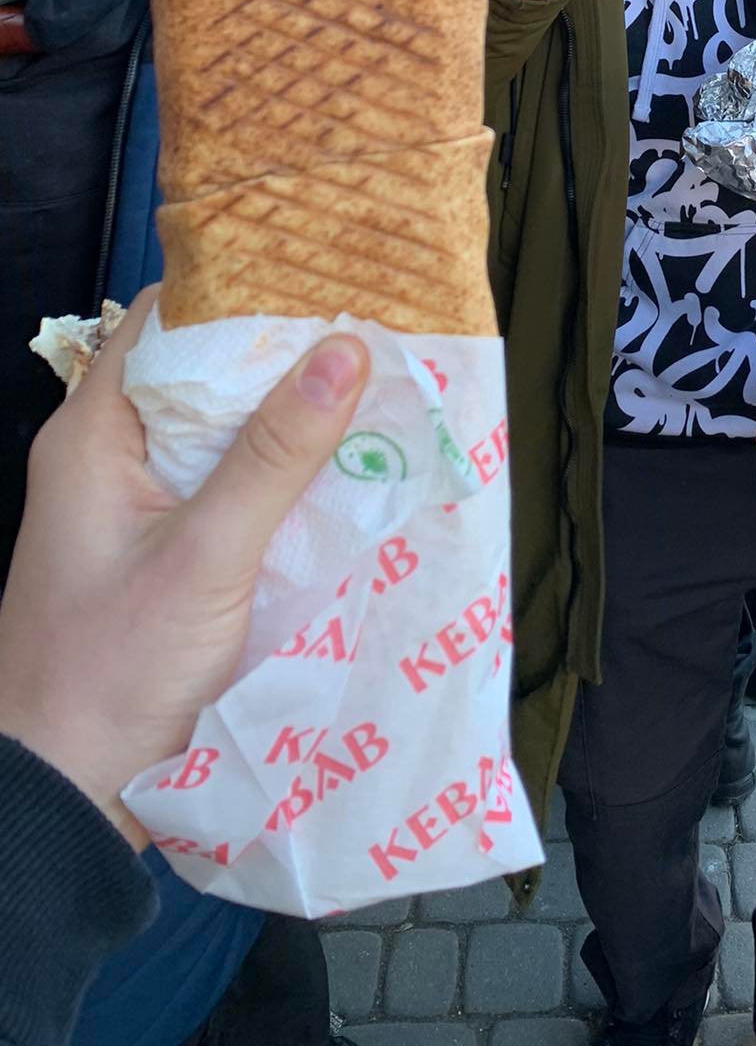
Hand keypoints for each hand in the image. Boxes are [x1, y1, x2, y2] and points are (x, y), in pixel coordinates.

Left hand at [0, 288, 369, 847]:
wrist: (57, 804)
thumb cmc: (112, 673)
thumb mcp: (205, 559)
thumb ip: (275, 456)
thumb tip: (345, 347)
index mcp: (92, 437)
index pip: (166, 319)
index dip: (242, 286)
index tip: (326, 269)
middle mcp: (105, 458)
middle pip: (200, 373)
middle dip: (284, 350)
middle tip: (376, 325)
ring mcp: (130, 510)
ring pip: (218, 433)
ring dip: (288, 415)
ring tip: (379, 386)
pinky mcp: (158, 556)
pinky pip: (224, 487)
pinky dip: (278, 473)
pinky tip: (344, 471)